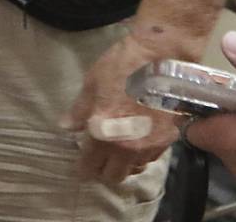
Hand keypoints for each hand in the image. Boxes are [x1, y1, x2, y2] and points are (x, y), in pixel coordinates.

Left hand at [63, 29, 182, 184]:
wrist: (162, 59)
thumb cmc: (120, 67)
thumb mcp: (91, 84)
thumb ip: (79, 110)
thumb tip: (67, 127)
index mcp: (103, 133)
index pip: (90, 165)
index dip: (83, 169)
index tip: (80, 169)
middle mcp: (127, 147)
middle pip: (114, 176)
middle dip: (103, 171)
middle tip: (97, 159)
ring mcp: (150, 146)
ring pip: (135, 169)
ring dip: (124, 164)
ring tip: (117, 150)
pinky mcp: (168, 140)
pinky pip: (151, 158)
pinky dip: (141, 155)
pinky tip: (136, 141)